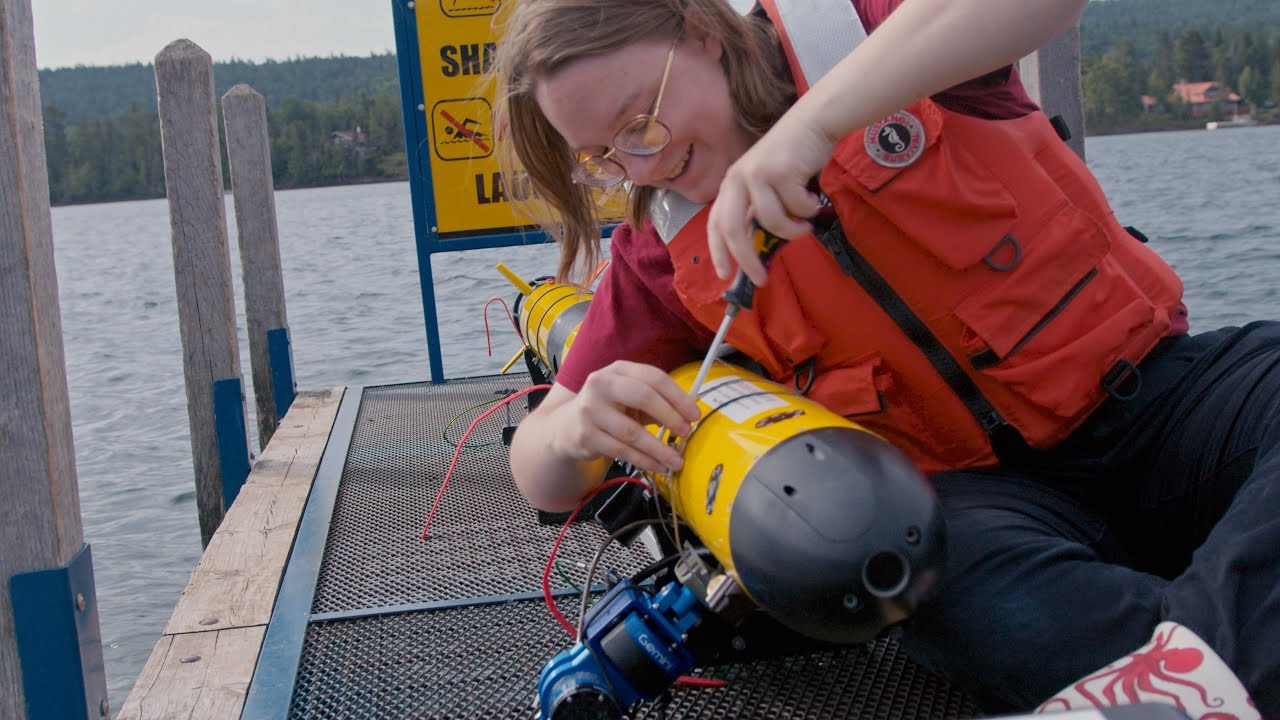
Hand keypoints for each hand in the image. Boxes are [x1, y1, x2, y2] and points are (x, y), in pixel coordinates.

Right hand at [549, 361, 700, 474]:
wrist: (566, 427)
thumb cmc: (607, 410)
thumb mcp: (629, 399)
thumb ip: (655, 403)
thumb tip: (688, 417)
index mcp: (618, 370)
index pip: (653, 377)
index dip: (677, 397)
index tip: (694, 414)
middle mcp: (601, 384)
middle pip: (643, 396)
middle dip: (670, 416)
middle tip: (686, 433)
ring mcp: (590, 410)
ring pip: (632, 431)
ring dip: (659, 448)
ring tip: (676, 460)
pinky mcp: (585, 435)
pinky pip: (622, 450)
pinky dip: (644, 460)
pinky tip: (658, 466)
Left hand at [706, 111, 834, 285]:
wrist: (812, 123)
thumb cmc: (791, 160)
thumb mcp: (765, 185)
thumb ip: (757, 212)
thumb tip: (756, 254)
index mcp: (730, 184)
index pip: (715, 222)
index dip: (717, 251)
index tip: (723, 275)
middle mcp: (738, 178)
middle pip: (733, 228)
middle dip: (747, 259)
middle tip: (761, 279)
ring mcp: (758, 173)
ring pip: (772, 221)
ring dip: (792, 231)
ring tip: (804, 226)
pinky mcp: (782, 171)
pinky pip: (797, 208)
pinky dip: (809, 211)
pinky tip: (813, 199)